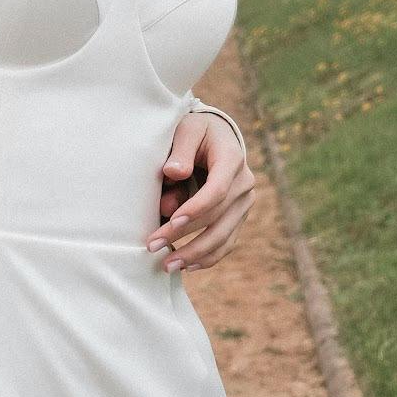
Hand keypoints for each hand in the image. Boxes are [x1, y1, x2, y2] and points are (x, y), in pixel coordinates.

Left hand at [148, 111, 255, 272]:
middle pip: (217, 218)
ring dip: (195, 254)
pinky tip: (187, 267)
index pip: (216, 190)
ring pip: (223, 237)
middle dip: (184, 235)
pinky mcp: (238, 216)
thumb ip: (180, 150)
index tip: (171, 222)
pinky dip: (208, 257)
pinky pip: (226, 242)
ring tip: (167, 265)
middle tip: (152, 246)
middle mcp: (244, 184)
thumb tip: (173, 173)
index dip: (195, 209)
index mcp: (232, 159)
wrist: (216, 136)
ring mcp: (244, 203)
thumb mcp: (186, 129)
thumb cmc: (196, 132)